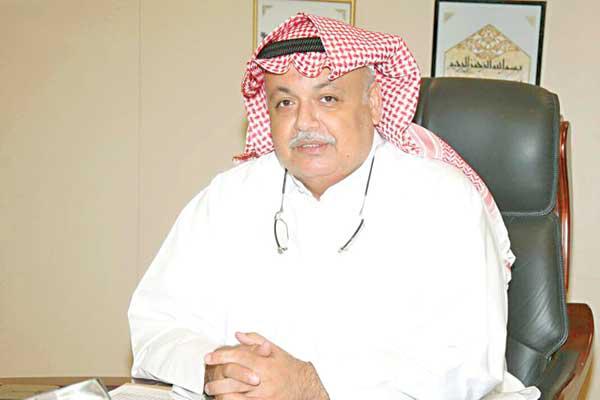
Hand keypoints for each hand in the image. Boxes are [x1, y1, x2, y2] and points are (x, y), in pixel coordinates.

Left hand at [204, 332, 328, 399]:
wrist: (305, 388)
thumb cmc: (289, 368)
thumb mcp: (275, 350)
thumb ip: (256, 341)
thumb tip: (238, 335)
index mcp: (265, 364)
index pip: (238, 357)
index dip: (221, 356)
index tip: (209, 357)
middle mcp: (263, 381)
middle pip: (233, 379)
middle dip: (217, 380)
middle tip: (207, 381)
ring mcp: (262, 396)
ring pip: (235, 396)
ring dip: (220, 394)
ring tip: (213, 392)